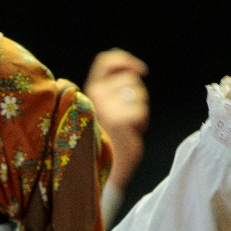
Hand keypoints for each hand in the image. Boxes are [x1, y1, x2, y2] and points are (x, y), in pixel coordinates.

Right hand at [84, 49, 149, 188]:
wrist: (103, 169)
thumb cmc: (107, 139)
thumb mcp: (104, 108)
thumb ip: (111, 89)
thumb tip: (132, 69)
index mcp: (89, 91)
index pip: (106, 61)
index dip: (125, 61)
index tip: (141, 70)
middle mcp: (95, 95)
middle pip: (130, 79)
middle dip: (137, 96)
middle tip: (127, 116)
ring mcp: (106, 107)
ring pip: (138, 94)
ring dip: (140, 110)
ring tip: (127, 127)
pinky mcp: (120, 119)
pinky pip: (141, 111)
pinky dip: (141, 123)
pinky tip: (130, 133)